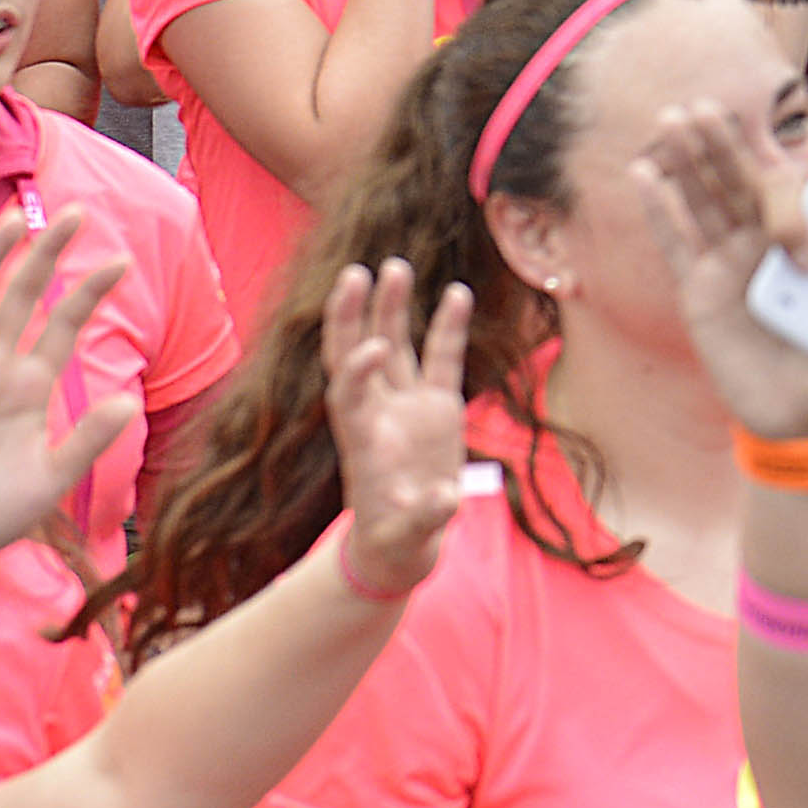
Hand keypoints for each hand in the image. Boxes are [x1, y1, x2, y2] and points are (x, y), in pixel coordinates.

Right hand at [0, 217, 132, 581]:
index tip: (121, 259)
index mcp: (32, 386)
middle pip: (23, 298)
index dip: (90, 292)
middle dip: (46, 255)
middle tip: (72, 210)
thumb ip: (88, 443)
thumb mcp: (51, 479)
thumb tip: (131, 403)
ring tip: (12, 222)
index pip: (65, 325)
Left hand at [316, 257, 471, 596]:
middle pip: (357, 352)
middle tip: (358, 273)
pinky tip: (458, 291)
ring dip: (392, 307)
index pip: (349, 393)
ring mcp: (406, 405)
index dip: (356, 369)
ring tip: (396, 265)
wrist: (403, 542)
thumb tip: (443, 499)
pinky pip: (441, 358)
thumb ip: (424, 516)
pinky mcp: (436, 407)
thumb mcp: (405, 537)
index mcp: (362, 439)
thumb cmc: (397, 539)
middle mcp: (378, 412)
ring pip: (394, 344)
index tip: (372, 349)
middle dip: (354, 315)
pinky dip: (448, 326)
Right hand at [628, 95, 807, 437]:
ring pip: (709, 199)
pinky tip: (642, 173)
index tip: (786, 156)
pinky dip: (658, 208)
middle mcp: (774, 241)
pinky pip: (676, 243)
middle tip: (709, 108)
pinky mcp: (701, 289)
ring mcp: (734, 261)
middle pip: (748, 181)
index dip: (796, 176)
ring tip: (674, 118)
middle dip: (728, 144)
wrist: (801, 423)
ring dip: (691, 159)